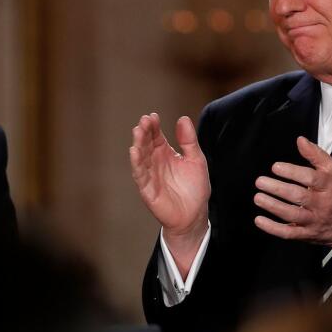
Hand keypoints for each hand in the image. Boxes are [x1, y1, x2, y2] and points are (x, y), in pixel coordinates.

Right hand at [130, 113, 209, 274]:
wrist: (194, 215)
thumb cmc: (195, 188)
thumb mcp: (196, 160)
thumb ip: (189, 141)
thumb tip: (183, 119)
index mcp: (166, 153)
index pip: (156, 136)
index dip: (153, 126)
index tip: (152, 116)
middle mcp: (155, 162)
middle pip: (146, 143)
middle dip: (144, 132)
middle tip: (144, 121)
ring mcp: (150, 175)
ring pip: (140, 156)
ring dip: (138, 144)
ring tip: (138, 131)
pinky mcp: (147, 189)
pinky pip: (140, 174)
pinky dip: (136, 163)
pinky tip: (134, 151)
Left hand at [252, 136, 331, 255]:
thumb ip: (316, 155)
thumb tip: (300, 140)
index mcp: (330, 186)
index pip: (311, 178)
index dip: (292, 172)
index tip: (275, 167)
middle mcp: (322, 204)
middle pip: (299, 196)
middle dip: (277, 189)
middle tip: (260, 181)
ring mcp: (314, 221)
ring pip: (292, 215)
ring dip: (273, 206)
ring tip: (258, 197)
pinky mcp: (307, 234)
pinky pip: (289, 233)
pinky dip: (273, 228)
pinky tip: (259, 220)